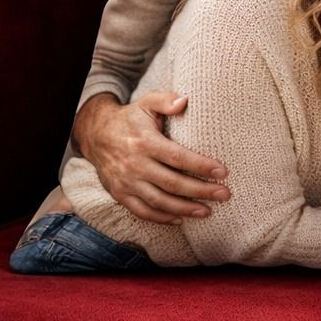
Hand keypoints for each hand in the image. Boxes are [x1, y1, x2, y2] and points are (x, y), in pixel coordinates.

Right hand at [72, 92, 229, 223]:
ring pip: (159, 201)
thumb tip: (185, 101)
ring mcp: (126, 182)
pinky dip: (162, 218)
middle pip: (172, 183)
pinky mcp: (119, 194)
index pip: (177, 157)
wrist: (95, 134)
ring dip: (185, 208)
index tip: (222, 172)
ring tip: (207, 211)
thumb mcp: (146, 103)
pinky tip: (181, 219)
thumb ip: (165, 100)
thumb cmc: (130, 118)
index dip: (201, 166)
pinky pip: (141, 211)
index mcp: (145, 142)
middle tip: (224, 195)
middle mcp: (135, 165)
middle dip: (201, 191)